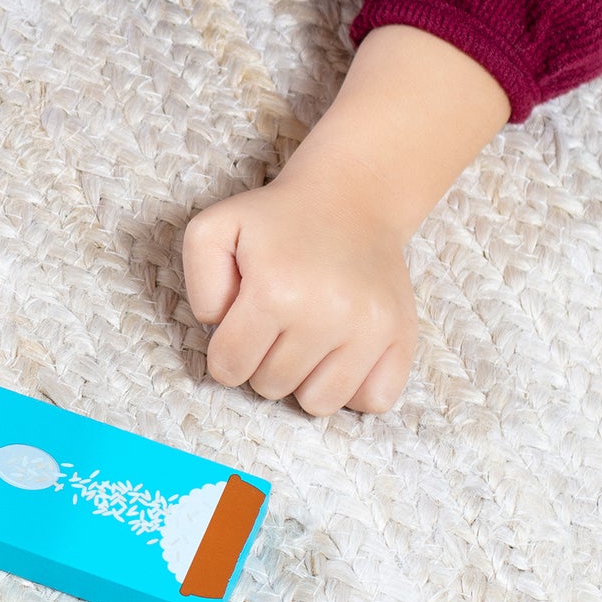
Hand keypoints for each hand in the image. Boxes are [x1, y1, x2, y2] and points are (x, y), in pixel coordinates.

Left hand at [182, 171, 418, 415]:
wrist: (351, 197)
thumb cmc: (276, 220)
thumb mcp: (214, 230)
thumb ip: (199, 283)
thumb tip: (220, 327)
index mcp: (276, 291)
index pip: (229, 367)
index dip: (225, 352)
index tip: (238, 328)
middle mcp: (328, 315)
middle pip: (270, 387)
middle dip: (261, 362)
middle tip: (274, 323)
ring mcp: (371, 329)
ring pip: (318, 404)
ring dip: (303, 379)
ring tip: (304, 338)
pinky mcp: (401, 337)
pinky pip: (372, 401)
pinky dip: (351, 387)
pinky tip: (339, 352)